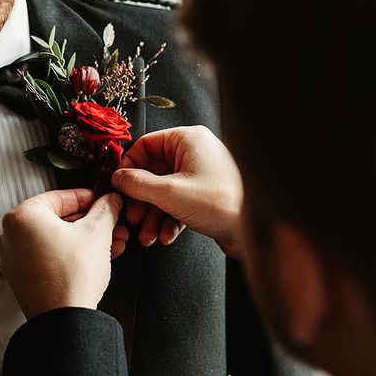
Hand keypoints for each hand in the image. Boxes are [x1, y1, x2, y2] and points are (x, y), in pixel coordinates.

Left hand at [0, 189, 126, 318]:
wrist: (65, 320)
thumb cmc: (71, 278)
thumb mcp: (96, 232)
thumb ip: (105, 210)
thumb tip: (110, 202)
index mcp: (22, 217)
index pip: (60, 197)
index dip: (88, 198)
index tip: (102, 200)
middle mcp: (12, 236)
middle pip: (58, 219)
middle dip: (90, 222)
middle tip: (110, 222)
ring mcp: (15, 259)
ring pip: (57, 239)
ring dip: (86, 239)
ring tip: (111, 241)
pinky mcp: (23, 278)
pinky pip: (50, 256)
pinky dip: (72, 253)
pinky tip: (97, 256)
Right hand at [111, 125, 243, 257]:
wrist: (258, 230)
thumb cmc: (222, 203)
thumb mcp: (170, 193)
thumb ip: (138, 184)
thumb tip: (117, 178)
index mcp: (188, 140)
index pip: (146, 145)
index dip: (129, 167)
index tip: (118, 186)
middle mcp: (195, 153)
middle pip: (153, 171)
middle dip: (141, 199)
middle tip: (132, 217)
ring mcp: (200, 175)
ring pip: (164, 191)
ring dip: (153, 215)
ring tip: (147, 236)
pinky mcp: (205, 196)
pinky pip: (178, 203)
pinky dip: (168, 219)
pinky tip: (165, 236)